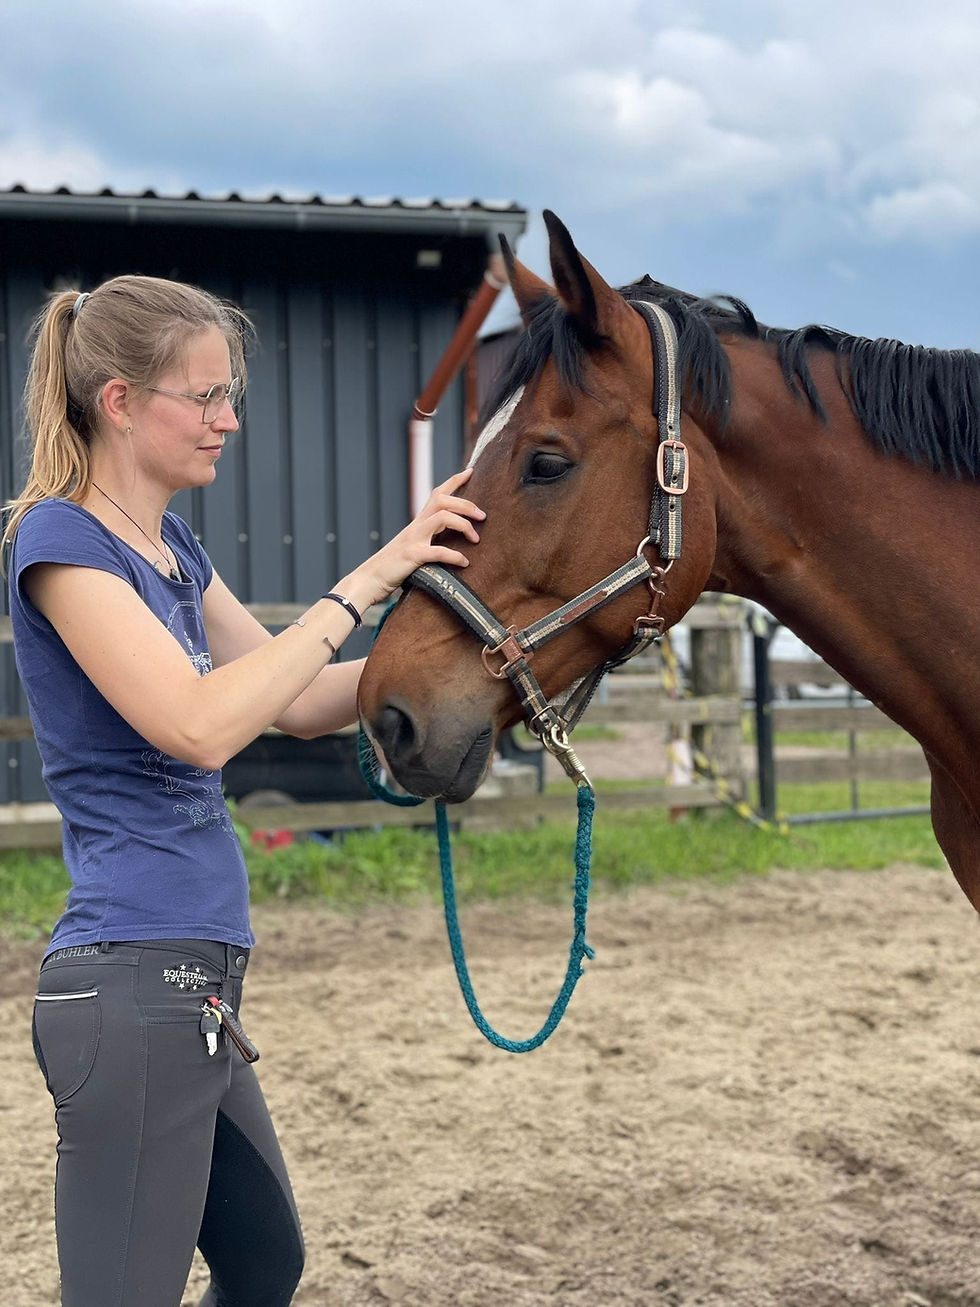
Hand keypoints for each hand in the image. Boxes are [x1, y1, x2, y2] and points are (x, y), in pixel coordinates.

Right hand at [349, 468, 485, 605]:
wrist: (368, 580)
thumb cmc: (392, 567)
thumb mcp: (412, 547)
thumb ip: (428, 540)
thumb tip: (449, 542)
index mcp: (418, 523)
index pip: (437, 493)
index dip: (454, 481)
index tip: (471, 471)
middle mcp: (416, 527)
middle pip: (443, 500)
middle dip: (466, 504)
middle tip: (482, 516)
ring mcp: (413, 540)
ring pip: (442, 518)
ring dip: (463, 525)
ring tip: (476, 538)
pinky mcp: (412, 556)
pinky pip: (438, 551)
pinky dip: (455, 556)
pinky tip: (465, 562)